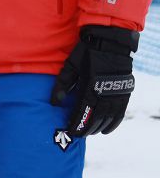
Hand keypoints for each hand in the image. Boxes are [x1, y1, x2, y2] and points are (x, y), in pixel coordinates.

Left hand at [50, 25, 137, 146]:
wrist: (110, 42)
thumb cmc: (86, 52)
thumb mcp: (70, 66)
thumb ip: (62, 84)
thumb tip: (53, 102)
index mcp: (90, 87)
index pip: (82, 111)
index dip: (76, 123)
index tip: (70, 131)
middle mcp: (105, 93)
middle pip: (96, 117)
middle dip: (86, 128)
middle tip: (78, 135)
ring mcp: (116, 94)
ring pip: (108, 117)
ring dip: (99, 127)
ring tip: (90, 133)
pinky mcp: (124, 93)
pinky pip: (120, 112)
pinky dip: (113, 123)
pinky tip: (106, 130)